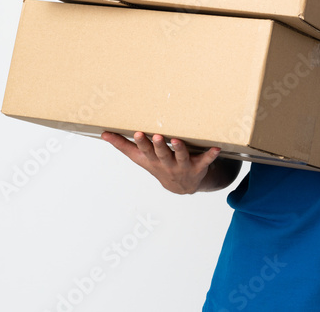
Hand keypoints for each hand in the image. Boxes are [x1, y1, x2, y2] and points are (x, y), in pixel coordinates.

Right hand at [101, 131, 221, 194]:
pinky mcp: (199, 167)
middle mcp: (167, 164)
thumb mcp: (140, 159)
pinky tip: (216, 148)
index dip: (141, 143)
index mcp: (153, 161)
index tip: (137, 132)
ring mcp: (183, 167)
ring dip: (180, 149)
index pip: (145, 152)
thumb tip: (103, 133)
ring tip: (177, 140)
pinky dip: (211, 155)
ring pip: (181, 157)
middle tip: (156, 135)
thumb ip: (123, 146)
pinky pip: (206, 160)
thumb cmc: (159, 166)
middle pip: (162, 155)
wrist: (183, 187)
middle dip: (158, 146)